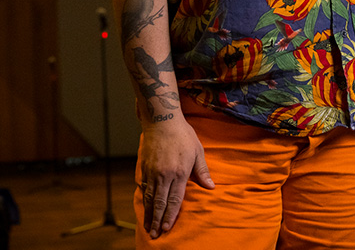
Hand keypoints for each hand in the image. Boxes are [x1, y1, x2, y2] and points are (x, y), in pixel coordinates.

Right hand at [138, 116, 214, 237]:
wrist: (162, 120)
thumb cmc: (183, 135)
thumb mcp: (197, 151)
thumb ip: (202, 171)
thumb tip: (211, 187)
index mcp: (180, 172)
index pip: (174, 200)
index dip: (170, 216)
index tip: (167, 228)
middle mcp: (164, 174)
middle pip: (160, 203)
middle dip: (157, 220)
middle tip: (155, 234)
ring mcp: (152, 171)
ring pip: (150, 197)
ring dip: (149, 214)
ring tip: (148, 227)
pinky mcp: (145, 167)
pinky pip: (144, 187)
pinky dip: (144, 200)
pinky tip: (145, 208)